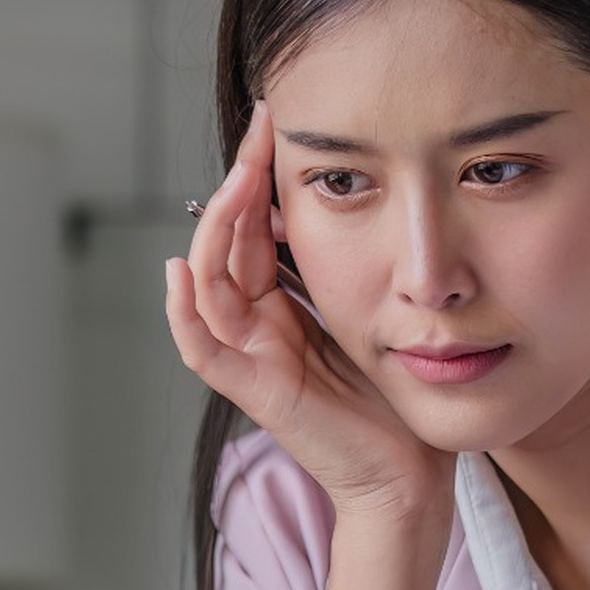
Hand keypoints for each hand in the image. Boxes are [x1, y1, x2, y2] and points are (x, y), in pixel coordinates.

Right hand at [165, 98, 447, 520]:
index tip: (274, 119)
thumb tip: (338, 199)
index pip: (252, 228)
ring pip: (206, 284)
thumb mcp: (370, 310)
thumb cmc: (394, 397)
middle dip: (237, 182)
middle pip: (225, 244)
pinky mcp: (255, 392)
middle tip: (260, 128)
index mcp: (278, 306)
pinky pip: (201, 349)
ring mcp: (250, 358)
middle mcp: (255, 327)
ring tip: (236, 178)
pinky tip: (179, 269)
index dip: (256, 174)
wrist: (410, 471)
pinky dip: (182, 312)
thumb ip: (344, 266)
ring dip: (214, 228)